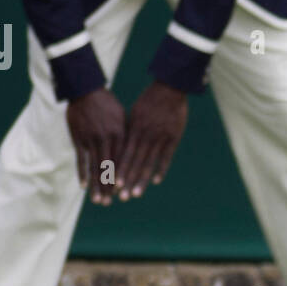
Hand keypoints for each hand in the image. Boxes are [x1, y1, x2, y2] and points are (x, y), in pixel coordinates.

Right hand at [66, 88, 126, 204]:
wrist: (85, 88)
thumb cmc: (107, 104)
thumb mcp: (122, 118)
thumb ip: (127, 136)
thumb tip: (137, 152)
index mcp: (120, 134)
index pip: (123, 161)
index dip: (123, 178)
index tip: (125, 192)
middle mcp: (106, 138)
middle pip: (109, 168)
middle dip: (109, 187)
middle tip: (111, 203)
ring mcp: (91, 139)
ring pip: (95, 167)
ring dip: (96, 185)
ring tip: (98, 201)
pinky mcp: (78, 138)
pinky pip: (80, 159)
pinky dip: (82, 173)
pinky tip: (83, 186)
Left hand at [117, 82, 188, 199]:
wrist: (169, 87)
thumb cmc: (150, 100)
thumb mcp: (136, 113)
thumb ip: (131, 130)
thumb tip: (122, 144)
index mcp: (133, 128)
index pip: (124, 153)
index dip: (119, 170)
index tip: (113, 184)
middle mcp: (144, 134)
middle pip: (133, 162)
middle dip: (127, 181)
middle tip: (121, 198)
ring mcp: (159, 137)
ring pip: (148, 162)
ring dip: (141, 180)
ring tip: (136, 195)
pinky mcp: (173, 137)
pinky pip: (166, 156)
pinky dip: (161, 169)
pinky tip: (156, 181)